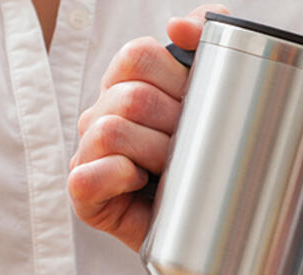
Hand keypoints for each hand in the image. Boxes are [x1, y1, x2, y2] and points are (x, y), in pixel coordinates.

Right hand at [70, 5, 226, 249]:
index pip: (138, 55)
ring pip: (110, 131)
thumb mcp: (217, 86)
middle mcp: (102, 114)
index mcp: (128, 84)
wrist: (214, 221)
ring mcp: (89, 154)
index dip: (175, 78)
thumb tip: (177, 25)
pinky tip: (141, 182)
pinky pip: (85, 177)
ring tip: (173, 170)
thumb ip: (207, 33)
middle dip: (173, 123)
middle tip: (193, 145)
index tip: (197, 104)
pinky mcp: (85, 196)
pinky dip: (117, 177)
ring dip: (154, 152)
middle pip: (130, 96)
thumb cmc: (209, 156)